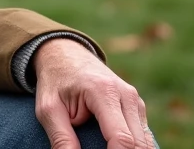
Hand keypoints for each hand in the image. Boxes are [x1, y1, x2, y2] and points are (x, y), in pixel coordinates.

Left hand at [33, 39, 151, 148]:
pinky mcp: (137, 107)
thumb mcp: (48, 108)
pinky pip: (143, 136)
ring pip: (145, 141)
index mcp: (104, 92)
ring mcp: (135, 100)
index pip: (121, 138)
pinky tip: (113, 147)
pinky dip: (133, 147)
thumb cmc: (55, 81)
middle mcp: (126, 95)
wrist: (66, 54)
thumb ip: (61, 138)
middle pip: (138, 143)